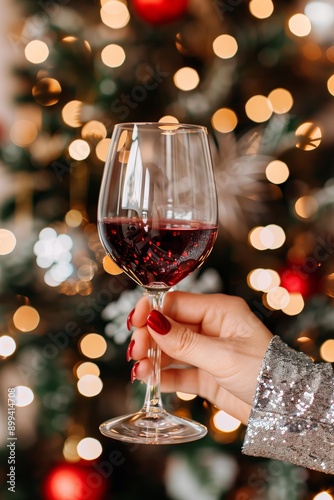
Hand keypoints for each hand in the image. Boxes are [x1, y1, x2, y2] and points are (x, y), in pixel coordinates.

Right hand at [128, 291, 272, 423]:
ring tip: (139, 371)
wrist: (284, 410)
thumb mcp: (223, 355)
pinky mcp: (205, 375)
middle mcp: (211, 328)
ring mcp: (207, 352)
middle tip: (135, 351)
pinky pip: (178, 372)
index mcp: (219, 311)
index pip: (177, 304)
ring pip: (171, 349)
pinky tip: (149, 379)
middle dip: (150, 337)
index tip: (134, 321)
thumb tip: (151, 321)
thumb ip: (184, 341)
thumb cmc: (265, 373)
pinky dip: (163, 375)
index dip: (153, 311)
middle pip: (169, 326)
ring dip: (153, 358)